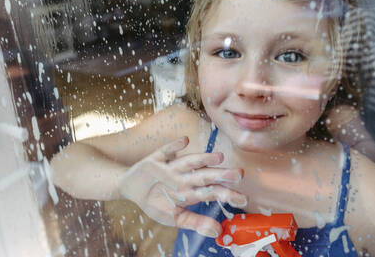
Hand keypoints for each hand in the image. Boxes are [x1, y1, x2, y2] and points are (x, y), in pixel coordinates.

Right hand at [119, 136, 245, 236]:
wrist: (130, 188)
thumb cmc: (156, 202)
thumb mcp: (174, 217)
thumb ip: (195, 223)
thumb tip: (218, 231)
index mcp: (191, 191)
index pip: (213, 192)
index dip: (228, 194)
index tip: (244, 199)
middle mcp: (185, 177)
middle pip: (206, 175)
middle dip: (221, 175)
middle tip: (239, 174)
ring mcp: (171, 167)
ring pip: (190, 162)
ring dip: (203, 159)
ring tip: (219, 157)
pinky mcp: (155, 159)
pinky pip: (165, 151)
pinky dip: (174, 146)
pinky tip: (184, 141)